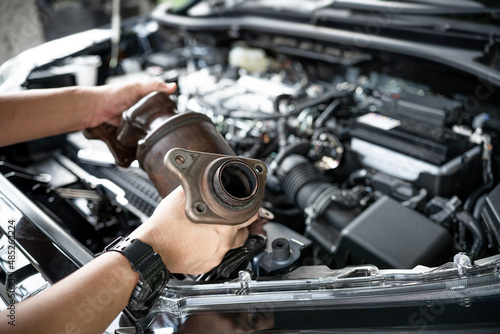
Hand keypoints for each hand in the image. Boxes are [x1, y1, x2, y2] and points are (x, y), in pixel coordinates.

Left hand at [87, 80, 176, 127]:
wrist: (96, 108)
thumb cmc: (113, 94)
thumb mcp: (137, 87)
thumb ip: (154, 86)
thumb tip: (173, 86)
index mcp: (146, 94)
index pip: (163, 99)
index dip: (170, 104)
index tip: (176, 110)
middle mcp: (142, 106)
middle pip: (158, 114)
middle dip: (161, 118)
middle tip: (167, 122)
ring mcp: (137, 117)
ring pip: (150, 124)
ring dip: (152, 127)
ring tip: (158, 130)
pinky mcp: (132, 127)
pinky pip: (141, 132)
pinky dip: (143, 133)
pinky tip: (147, 134)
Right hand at [130, 186, 254, 274]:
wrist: (152, 250)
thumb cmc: (165, 226)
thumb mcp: (182, 196)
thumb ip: (196, 186)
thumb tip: (198, 175)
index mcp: (224, 224)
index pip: (251, 216)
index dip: (250, 209)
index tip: (248, 206)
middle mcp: (224, 243)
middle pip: (243, 232)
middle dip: (238, 224)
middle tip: (228, 218)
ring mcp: (216, 256)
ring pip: (230, 245)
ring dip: (225, 237)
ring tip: (211, 230)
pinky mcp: (207, 266)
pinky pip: (216, 256)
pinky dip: (212, 248)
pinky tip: (200, 242)